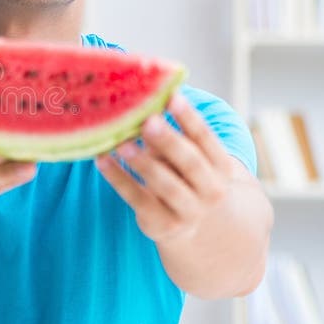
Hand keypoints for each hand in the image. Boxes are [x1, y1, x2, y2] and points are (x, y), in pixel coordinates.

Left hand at [94, 92, 235, 243]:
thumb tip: (142, 105)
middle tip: (148, 121)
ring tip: (122, 144)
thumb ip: (170, 137)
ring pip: (166, 185)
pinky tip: (102, 160)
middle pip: (190, 163)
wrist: (194, 227)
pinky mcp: (162, 224)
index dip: (190, 118)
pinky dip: (119, 179)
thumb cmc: (185, 178)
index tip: (172, 97)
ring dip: (143, 163)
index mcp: (221, 167)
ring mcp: (189, 211)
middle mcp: (212, 191)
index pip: (206, 139)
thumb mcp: (187, 157)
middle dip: (169, 141)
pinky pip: (138, 199)